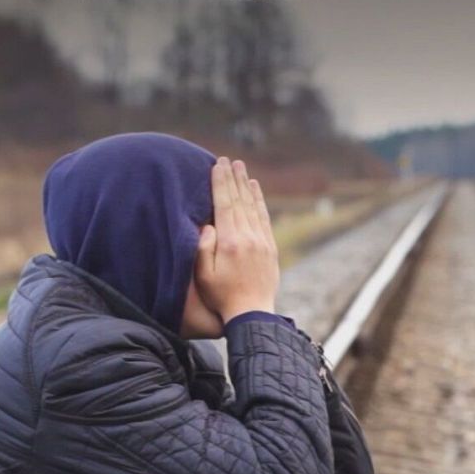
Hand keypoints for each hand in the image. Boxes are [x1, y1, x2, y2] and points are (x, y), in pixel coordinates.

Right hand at [196, 157, 279, 322]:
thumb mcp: (204, 274)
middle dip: (233, 178)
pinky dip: (259, 201)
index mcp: (230, 242)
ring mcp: (262, 241)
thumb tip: (208, 223)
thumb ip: (203, 247)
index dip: (220, 182)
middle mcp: (248, 237)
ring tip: (242, 169)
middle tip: (228, 160)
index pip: (224, 204)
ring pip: (253, 206)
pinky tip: (255, 190)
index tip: (217, 165)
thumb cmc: (222, 296)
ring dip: (247, 185)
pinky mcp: (270, 247)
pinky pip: (264, 218)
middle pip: (239, 200)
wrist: (252, 313)